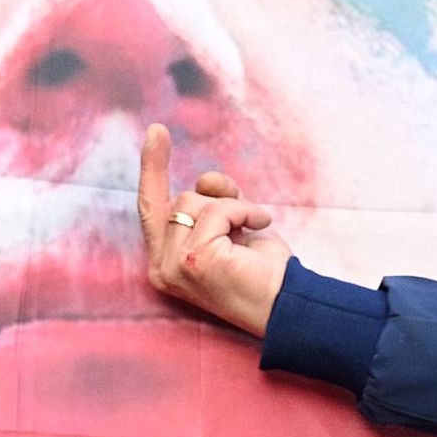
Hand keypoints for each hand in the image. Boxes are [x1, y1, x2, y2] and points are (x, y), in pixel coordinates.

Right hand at [136, 123, 290, 337]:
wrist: (287, 305)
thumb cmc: (261, 272)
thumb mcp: (232, 227)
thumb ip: (213, 203)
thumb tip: (204, 181)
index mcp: (165, 261)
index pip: (150, 207)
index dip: (152, 168)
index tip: (157, 131)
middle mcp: (162, 267)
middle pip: (180, 200)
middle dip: (219, 200)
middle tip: (247, 223)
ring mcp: (174, 266)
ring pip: (196, 201)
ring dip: (233, 208)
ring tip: (251, 232)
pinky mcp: (195, 259)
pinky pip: (217, 210)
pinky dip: (243, 211)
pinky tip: (258, 227)